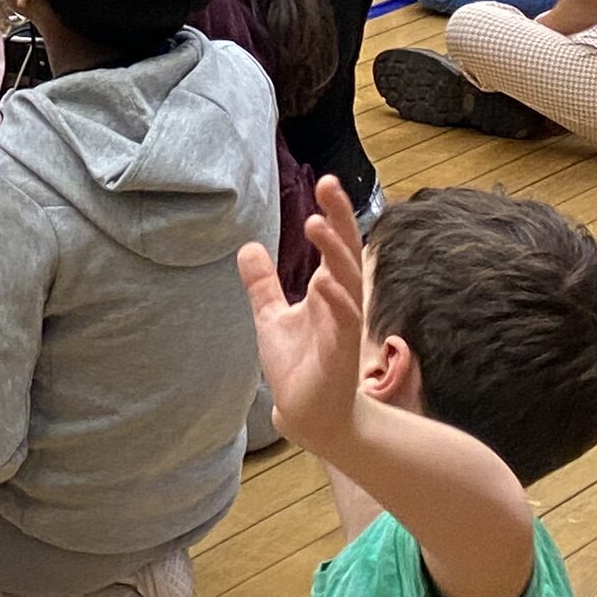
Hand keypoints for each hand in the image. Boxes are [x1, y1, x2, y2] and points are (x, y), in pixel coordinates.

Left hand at [238, 179, 373, 457]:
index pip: (336, 243)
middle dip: (341, 220)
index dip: (333, 213)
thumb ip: (263, 283)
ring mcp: (343, 327)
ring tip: (317, 225)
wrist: (307, 414)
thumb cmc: (299, 365)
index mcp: (329, 290)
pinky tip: (326, 283)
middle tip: (329, 185)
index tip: (325, 182)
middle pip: (348, 253)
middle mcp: (342, 302)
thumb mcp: (272, 316)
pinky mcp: (340, 354)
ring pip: (348, 282)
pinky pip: (345, 323)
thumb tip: (247, 247)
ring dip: (336, 254)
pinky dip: (338, 302)